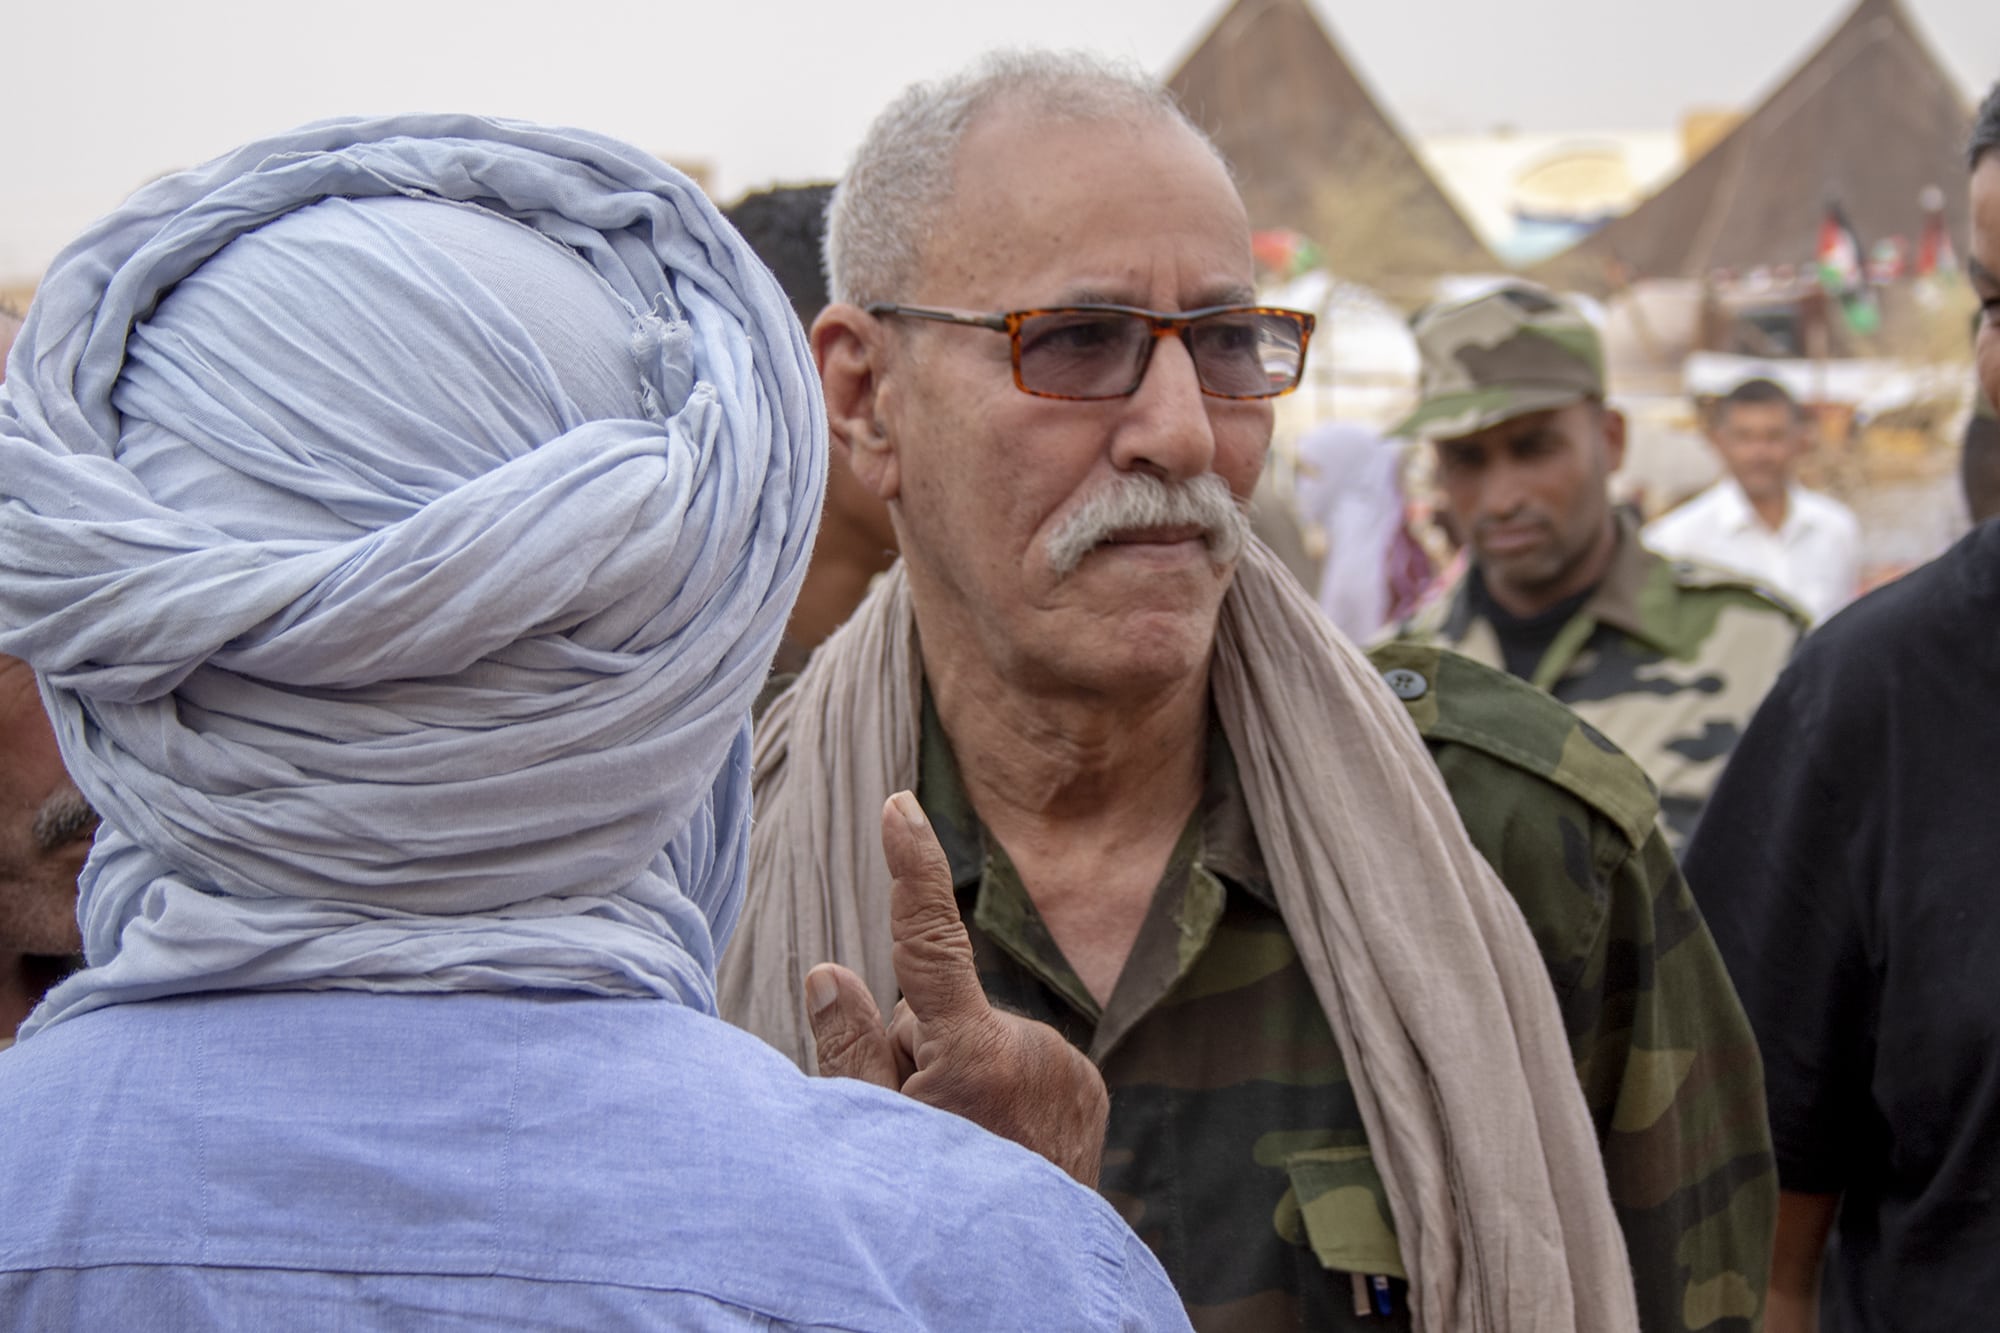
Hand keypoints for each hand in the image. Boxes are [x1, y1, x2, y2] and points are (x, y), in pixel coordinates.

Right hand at [804, 790, 1109, 1188]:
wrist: (1021, 1283)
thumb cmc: (926, 1215)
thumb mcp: (866, 1140)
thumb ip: (848, 1051)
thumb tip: (831, 970)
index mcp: (971, 1061)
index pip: (930, 943)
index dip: (911, 868)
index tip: (898, 807)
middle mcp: (1033, 1054)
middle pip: (938, 1013)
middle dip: (919, 1052)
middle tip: (919, 1128)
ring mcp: (1069, 1070)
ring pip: (978, 1037)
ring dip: (961, 1075)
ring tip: (963, 1148)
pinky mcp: (1089, 1084)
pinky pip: (1018, 1058)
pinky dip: (1001, 1088)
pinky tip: (1000, 1143)